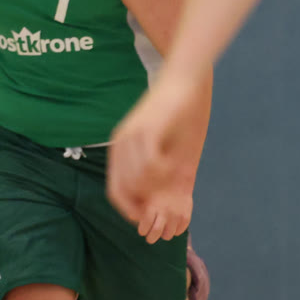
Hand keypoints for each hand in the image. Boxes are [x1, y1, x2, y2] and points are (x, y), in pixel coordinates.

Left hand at [108, 79, 195, 233]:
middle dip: (143, 204)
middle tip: (162, 208)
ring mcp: (132, 136)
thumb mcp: (163, 143)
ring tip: (173, 179)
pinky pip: (150, 163)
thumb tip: (158, 192)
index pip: (115, 190)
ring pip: (137, 179)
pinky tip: (174, 167)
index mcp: (120, 148)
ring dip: (157, 186)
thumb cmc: (178, 113)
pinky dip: (163, 172)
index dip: (128, 209)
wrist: (183, 81)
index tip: (146, 218)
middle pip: (123, 189)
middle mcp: (121, 144)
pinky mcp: (147, 129)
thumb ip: (156, 166)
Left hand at [132, 186, 194, 241]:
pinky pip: (180, 230)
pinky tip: (171, 226)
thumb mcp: (143, 191)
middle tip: (150, 237)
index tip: (142, 229)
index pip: (144, 227)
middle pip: (156, 232)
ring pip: (169, 234)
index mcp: (153, 207)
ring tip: (162, 231)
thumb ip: (135, 204)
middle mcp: (165, 212)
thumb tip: (131, 217)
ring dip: (164, 234)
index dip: (143, 230)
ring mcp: (177, 214)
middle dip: (151, 237)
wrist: (179, 175)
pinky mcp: (186, 214)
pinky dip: (176, 231)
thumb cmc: (157, 183)